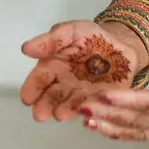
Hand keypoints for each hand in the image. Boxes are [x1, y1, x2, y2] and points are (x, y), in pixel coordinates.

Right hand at [19, 21, 144, 121]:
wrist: (122, 45)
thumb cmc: (92, 37)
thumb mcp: (72, 31)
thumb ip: (52, 40)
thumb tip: (25, 49)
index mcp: (52, 67)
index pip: (39, 79)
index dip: (31, 89)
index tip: (27, 98)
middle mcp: (63, 84)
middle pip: (51, 96)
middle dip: (44, 106)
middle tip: (40, 115)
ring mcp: (81, 95)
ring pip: (69, 104)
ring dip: (63, 111)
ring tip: (59, 115)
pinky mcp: (99, 101)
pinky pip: (92, 107)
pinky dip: (87, 112)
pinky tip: (84, 116)